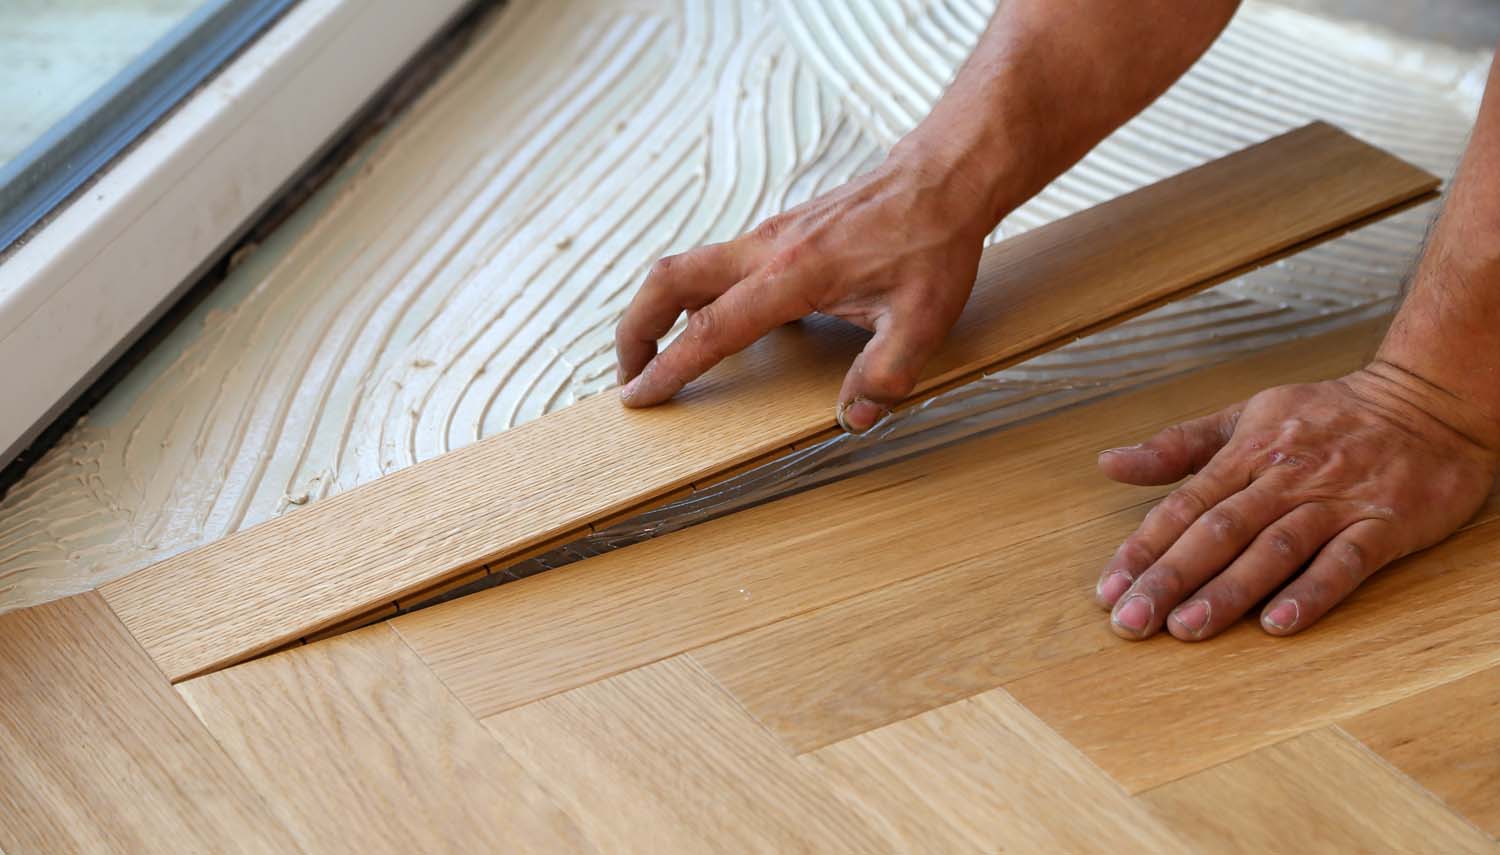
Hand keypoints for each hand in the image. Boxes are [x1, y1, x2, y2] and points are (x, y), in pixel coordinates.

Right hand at [614, 148, 996, 432]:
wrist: (943, 176)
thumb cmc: (934, 241)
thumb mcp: (924, 319)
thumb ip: (885, 374)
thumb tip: (853, 419)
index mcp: (794, 274)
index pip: (712, 328)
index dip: (670, 368)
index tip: (640, 398)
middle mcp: (767, 248)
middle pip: (668, 281)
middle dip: (635, 330)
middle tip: (629, 377)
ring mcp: (768, 236)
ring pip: (686, 268)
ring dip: (658, 311)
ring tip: (657, 357)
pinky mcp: (778, 232)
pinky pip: (716, 264)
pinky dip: (694, 297)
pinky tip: (716, 328)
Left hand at [1093, 362, 1498, 640]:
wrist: (1428, 400)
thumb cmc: (1325, 416)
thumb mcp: (1244, 417)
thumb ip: (1176, 447)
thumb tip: (1108, 464)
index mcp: (1245, 453)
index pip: (1183, 506)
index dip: (1143, 549)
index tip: (1107, 591)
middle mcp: (1284, 478)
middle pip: (1218, 531)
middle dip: (1170, 579)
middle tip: (1131, 623)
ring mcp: (1335, 502)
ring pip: (1274, 548)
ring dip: (1229, 591)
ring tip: (1187, 628)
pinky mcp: (1384, 524)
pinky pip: (1345, 561)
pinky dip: (1312, 592)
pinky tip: (1278, 624)